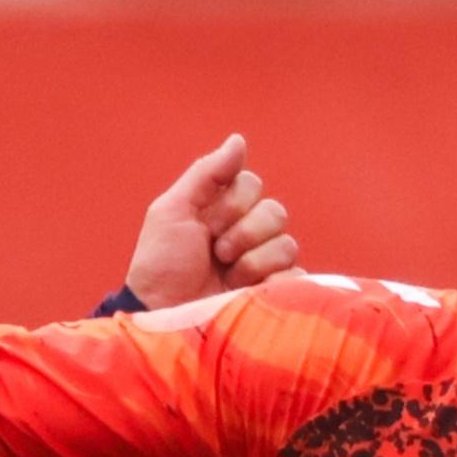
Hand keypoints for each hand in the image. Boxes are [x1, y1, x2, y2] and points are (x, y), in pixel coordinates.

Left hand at [124, 133, 298, 309]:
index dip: (231, 205)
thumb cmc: (161, 266)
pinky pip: (295, 276)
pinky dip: (271, 283)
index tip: (204, 227)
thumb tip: (239, 140)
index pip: (251, 185)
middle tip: (216, 254)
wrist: (163, 316)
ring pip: (286, 244)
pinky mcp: (276, 295)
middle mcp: (249, 234)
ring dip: (252, 262)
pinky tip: (246, 292)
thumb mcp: (172, 211)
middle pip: (275, 212)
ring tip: (228, 278)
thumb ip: (206, 174)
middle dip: (242, 233)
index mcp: (225, 210)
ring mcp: (265, 266)